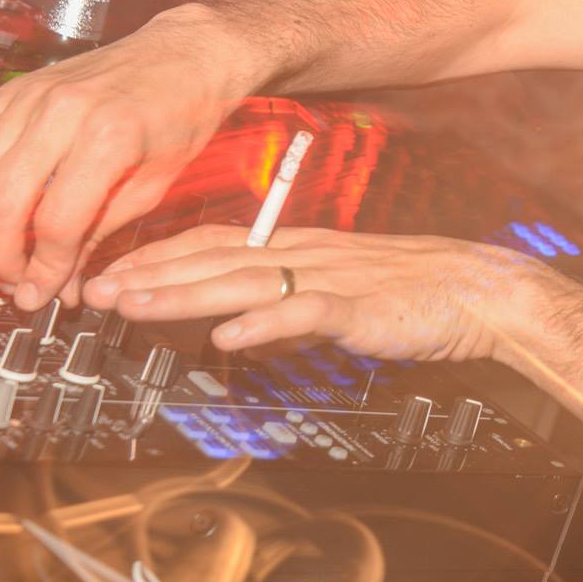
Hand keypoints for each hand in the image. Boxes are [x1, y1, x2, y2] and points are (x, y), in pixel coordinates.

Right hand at [0, 5, 261, 309]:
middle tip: (16, 280)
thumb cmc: (183, 115)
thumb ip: (101, 233)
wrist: (186, 55)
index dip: (44, 269)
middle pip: (0, 201)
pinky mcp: (16, 88)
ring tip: (3, 244)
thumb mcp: (156, 184)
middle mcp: (62, 113)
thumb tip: (61, 283)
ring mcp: (32, 95)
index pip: (56, 222)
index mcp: (109, 137)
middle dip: (1, 255)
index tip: (42, 293)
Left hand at [81, 225, 550, 361]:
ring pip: (247, 282)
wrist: (485, 292)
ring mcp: (336, 278)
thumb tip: (245, 323)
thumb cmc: (422, 294)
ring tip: (135, 306)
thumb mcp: (347, 291)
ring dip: (186, 295)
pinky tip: (231, 338)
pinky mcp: (363, 307)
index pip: (220, 243)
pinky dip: (266, 324)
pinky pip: (307, 314)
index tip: (115, 270)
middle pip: (218, 259)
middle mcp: (311, 254)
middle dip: (153, 273)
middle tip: (97, 289)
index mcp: (306, 247)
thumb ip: (295, 303)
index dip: (163, 255)